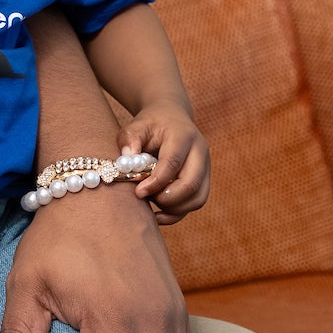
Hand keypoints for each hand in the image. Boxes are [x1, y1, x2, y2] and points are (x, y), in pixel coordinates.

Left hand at [125, 103, 209, 221]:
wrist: (171, 118)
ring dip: (173, 208)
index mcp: (184, 135)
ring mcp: (206, 167)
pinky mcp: (204, 180)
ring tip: (151, 202)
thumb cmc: (151, 124)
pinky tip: (158, 215)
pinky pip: (196, 203)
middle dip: (167, 198)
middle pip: (191, 183)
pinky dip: (177, 213)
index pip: (174, 162)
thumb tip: (126, 161)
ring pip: (197, 198)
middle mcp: (200, 152)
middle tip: (144, 197)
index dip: (157, 181)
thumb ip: (129, 140)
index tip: (139, 192)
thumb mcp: (136, 125)